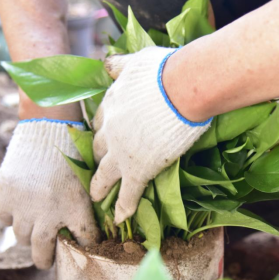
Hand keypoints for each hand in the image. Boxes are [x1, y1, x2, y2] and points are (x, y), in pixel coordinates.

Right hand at [0, 119, 98, 268]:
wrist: (48, 128)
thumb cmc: (73, 151)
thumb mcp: (87, 179)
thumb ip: (87, 203)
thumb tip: (99, 222)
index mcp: (76, 209)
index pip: (84, 239)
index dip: (84, 245)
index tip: (82, 248)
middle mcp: (49, 214)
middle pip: (42, 252)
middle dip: (44, 259)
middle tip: (45, 261)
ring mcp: (24, 208)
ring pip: (21, 238)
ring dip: (27, 237)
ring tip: (31, 234)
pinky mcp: (5, 197)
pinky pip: (5, 218)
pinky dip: (11, 216)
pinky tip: (18, 210)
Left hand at [91, 47, 211, 223]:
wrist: (181, 88)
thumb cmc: (163, 71)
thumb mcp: (136, 61)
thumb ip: (119, 65)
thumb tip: (107, 63)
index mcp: (112, 104)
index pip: (101, 121)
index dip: (102, 129)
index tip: (104, 135)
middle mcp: (111, 129)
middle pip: (100, 148)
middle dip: (98, 157)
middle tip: (98, 165)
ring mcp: (122, 152)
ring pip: (105, 173)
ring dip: (100, 187)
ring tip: (96, 198)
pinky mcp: (138, 169)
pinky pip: (128, 193)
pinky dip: (123, 207)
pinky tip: (119, 218)